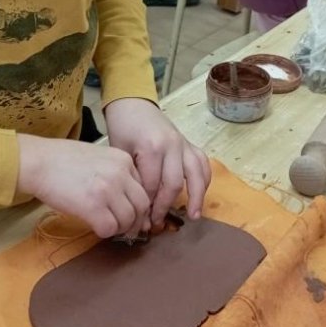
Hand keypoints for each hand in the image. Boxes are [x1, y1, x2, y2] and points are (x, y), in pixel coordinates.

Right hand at [16, 134, 150, 237]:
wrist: (39, 162)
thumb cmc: (62, 159)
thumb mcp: (98, 157)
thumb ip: (115, 173)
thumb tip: (127, 200)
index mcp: (123, 160)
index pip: (143, 188)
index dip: (138, 205)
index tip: (132, 215)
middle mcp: (120, 173)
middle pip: (142, 205)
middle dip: (135, 221)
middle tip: (126, 229)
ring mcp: (108, 190)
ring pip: (128, 220)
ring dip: (120, 229)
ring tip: (108, 227)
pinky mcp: (93, 206)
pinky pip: (110, 228)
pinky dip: (105, 232)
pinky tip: (95, 226)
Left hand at [104, 98, 211, 227]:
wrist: (132, 104)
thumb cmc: (122, 127)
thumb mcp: (120, 153)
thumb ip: (132, 178)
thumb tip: (138, 208)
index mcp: (152, 148)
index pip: (152, 186)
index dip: (146, 206)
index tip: (141, 221)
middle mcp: (172, 145)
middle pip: (173, 184)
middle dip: (165, 206)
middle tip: (155, 223)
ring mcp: (183, 143)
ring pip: (196, 174)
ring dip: (196, 197)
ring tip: (193, 216)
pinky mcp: (189, 142)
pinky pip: (202, 163)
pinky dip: (205, 179)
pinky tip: (201, 195)